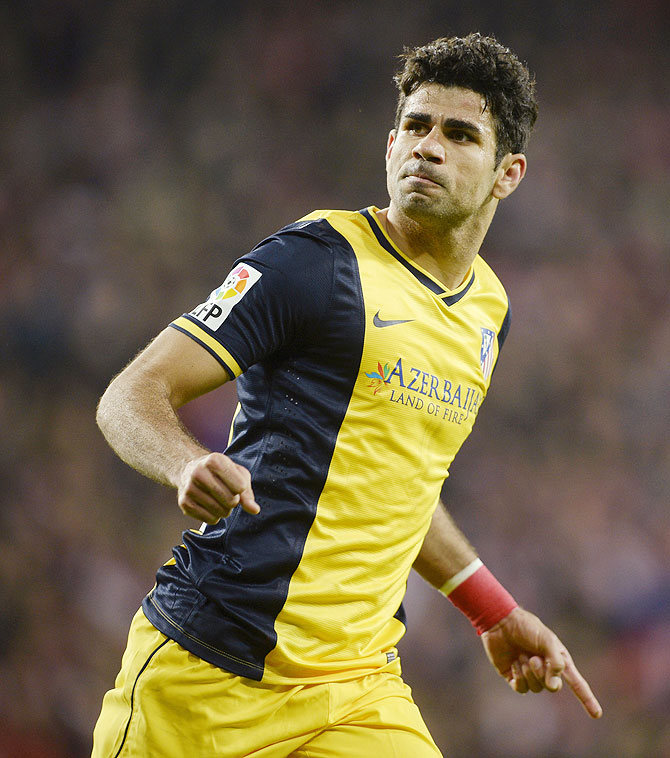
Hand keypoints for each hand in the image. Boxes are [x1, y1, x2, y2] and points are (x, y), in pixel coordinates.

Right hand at [177, 452, 259, 523]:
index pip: (240, 487)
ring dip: (224, 510)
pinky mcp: (184, 503)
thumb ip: (247, 492)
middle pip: (230, 501)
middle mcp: (199, 473)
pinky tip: (209, 505)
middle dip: (233, 501)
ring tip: (217, 498)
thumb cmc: (219, 472)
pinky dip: (214, 516)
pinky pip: (209, 520)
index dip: (241, 489)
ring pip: (220, 512)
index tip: (235, 483)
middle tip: (227, 493)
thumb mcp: (237, 474)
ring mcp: (189, 488)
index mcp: (214, 460)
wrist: (190, 471)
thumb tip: (255, 510)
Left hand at [481, 607, 602, 718]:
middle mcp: (546, 669)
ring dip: (528, 673)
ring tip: (521, 656)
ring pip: (536, 688)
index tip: (597, 714)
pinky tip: (514, 662)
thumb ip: (555, 662)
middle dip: (542, 674)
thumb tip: (555, 686)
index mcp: (558, 659)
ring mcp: (530, 674)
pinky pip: (521, 688)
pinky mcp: (515, 676)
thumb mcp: (546, 640)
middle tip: (532, 658)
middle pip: (552, 687)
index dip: (587, 698)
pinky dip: (519, 676)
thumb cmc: (526, 627)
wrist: (500, 622)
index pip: (576, 683)